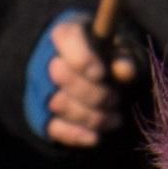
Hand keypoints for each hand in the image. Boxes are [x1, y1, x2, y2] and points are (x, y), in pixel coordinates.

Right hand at [41, 12, 118, 150]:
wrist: (91, 74)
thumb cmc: (110, 55)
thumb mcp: (123, 49)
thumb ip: (126, 56)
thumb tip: (125, 71)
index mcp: (68, 32)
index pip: (66, 38)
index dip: (82, 59)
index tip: (101, 74)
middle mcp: (47, 58)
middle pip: (61, 75)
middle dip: (93, 92)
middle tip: (115, 99)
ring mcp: (41, 87)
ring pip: (59, 104)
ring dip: (92, 116)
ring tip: (115, 118)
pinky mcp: (42, 114)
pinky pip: (53, 128)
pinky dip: (77, 135)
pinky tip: (96, 137)